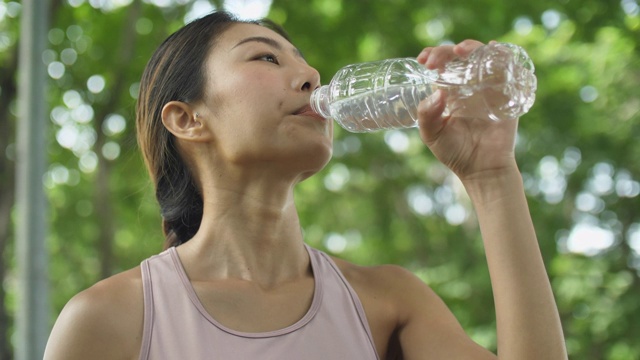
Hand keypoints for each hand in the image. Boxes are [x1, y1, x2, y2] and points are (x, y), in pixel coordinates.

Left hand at [415, 40, 519, 181]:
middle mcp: (469, 85)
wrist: (482, 169)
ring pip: (484, 56)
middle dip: (447, 51)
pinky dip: (502, 55)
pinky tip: (494, 50)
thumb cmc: (455, 152)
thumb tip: (437, 92)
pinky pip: (508, 69)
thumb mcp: (432, 135)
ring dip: (474, 47)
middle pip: (460, 56)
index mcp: (450, 91)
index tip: (423, 60)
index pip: (442, 65)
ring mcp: (489, 88)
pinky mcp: (507, 94)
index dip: (433, 55)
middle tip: (435, 61)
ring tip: (461, 51)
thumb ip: (427, 116)